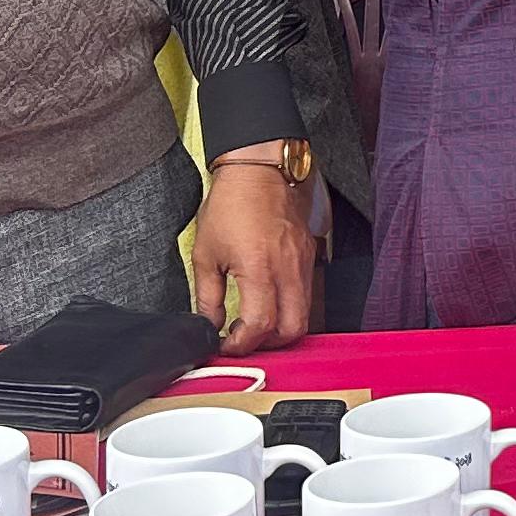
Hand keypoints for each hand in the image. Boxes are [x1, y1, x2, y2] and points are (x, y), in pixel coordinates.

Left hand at [192, 162, 315, 353]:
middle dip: (268, 344)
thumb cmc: (231, 205)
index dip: (242, 344)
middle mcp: (287, 269)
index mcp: (258, 268)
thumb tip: (209, 324)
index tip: (226, 343)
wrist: (258, 171)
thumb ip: (207, 296)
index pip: (260, 325)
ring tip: (256, 322)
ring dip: (281, 328)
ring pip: (304, 314)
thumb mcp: (204, 254)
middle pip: (292, 329)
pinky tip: (269, 300)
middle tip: (245, 339)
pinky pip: (307, 294)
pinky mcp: (310, 256)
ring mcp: (303, 262)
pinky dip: (290, 307)